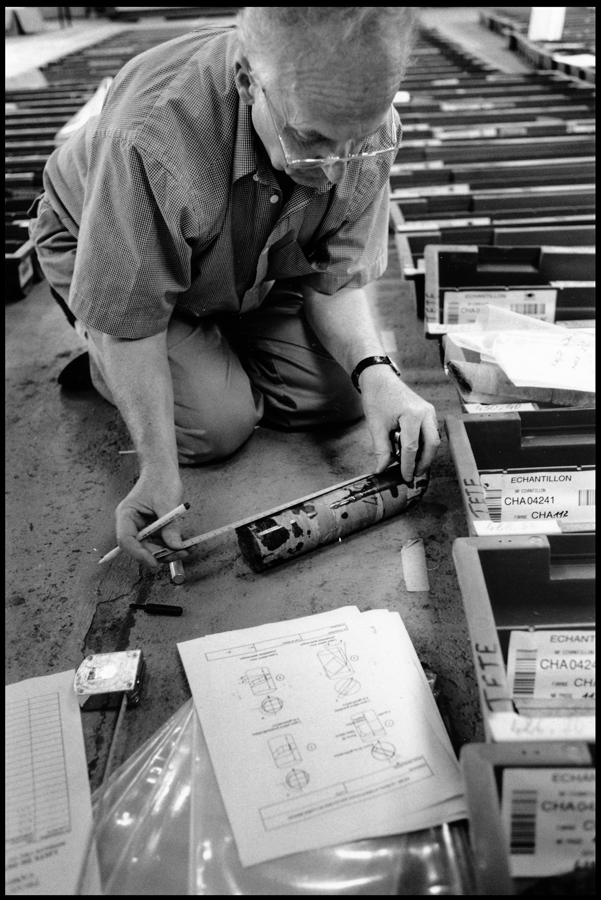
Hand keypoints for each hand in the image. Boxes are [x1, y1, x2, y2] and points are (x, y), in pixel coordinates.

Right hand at [115, 469, 188, 569]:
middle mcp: (132, 524)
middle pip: (142, 547)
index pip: (126, 540)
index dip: (139, 554)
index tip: (154, 562)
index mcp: (126, 516)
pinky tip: (185, 544)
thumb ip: (169, 525)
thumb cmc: (160, 480)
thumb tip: (175, 546)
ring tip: (187, 548)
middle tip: (181, 553)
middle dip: (160, 553)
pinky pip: (161, 541)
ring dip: (169, 551)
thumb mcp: (166, 502)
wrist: (163, 470)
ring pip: (153, 547)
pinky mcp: (153, 528)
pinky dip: (172, 544)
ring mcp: (143, 527)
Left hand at [359, 366, 440, 480]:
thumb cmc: (377, 399)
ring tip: (412, 466)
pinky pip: (431, 433)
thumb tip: (381, 471)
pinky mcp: (429, 412)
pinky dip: (424, 445)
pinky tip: (413, 453)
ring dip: (425, 455)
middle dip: (424, 463)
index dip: (408, 465)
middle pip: (432, 445)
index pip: (412, 447)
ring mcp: (430, 411)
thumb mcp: (376, 426)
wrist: (380, 379)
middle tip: (413, 475)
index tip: (405, 478)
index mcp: (412, 415)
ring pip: (434, 440)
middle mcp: (426, 413)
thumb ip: (381, 450)